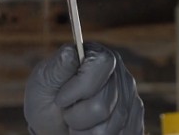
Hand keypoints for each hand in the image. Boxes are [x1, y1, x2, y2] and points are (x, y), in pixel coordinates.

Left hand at [24, 42, 143, 134]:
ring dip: (86, 132)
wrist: (53, 125)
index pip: (102, 63)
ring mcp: (130, 98)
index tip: (61, 99)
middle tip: (66, 114)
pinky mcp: (135, 120)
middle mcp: (119, 73)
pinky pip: (124, 134)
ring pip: (113, 125)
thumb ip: (58, 67)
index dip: (80, 87)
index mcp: (97, 55)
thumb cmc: (46, 100)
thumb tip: (70, 52)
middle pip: (104, 103)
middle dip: (77, 117)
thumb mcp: (43, 81)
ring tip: (76, 125)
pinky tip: (89, 132)